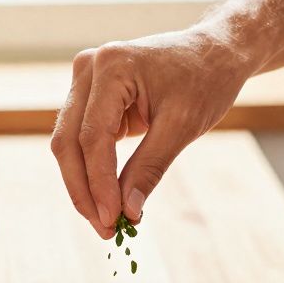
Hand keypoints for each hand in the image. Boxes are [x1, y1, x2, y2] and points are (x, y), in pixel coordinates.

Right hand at [51, 27, 256, 236]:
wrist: (215, 53)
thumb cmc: (205, 80)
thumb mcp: (182, 127)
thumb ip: (149, 168)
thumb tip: (126, 213)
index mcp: (111, 66)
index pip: (92, 137)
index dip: (99, 184)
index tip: (113, 220)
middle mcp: (88, 68)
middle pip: (68, 142)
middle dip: (84, 190)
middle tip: (105, 229)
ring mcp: (85, 80)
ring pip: (69, 144)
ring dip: (84, 185)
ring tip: (106, 221)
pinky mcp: (90, 96)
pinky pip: (82, 140)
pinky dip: (93, 171)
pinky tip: (108, 199)